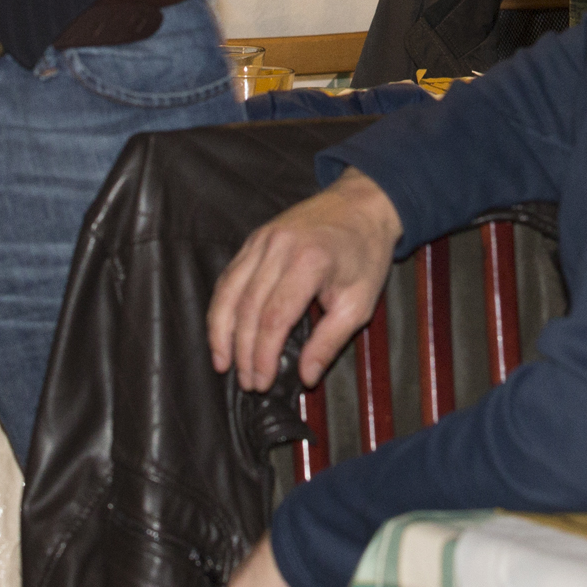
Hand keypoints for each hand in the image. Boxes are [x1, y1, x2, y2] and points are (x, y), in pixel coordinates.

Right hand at [207, 169, 401, 389]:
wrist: (363, 204)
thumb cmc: (365, 253)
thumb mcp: (359, 303)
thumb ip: (330, 342)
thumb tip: (306, 377)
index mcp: (309, 262)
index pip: (274, 318)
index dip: (263, 355)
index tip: (262, 382)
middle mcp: (279, 248)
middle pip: (248, 308)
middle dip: (242, 351)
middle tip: (246, 381)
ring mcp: (262, 240)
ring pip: (229, 291)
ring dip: (221, 332)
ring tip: (223, 363)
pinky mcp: (254, 238)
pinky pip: (229, 276)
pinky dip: (221, 306)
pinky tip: (222, 330)